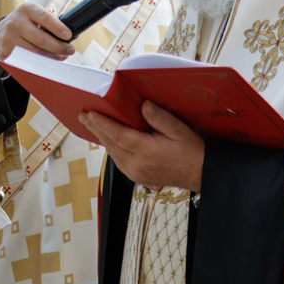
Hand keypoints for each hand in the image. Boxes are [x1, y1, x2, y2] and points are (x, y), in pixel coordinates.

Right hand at [0, 1, 73, 60]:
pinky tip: (47, 62)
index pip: (44, 18)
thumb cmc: (24, 23)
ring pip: (35, 53)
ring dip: (52, 57)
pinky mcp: (6, 52)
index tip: (68, 36)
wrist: (1, 31)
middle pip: (41, 39)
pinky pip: (27, 61)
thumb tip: (67, 37)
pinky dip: (40, 64)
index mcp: (26, 9)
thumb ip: (48, 23)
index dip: (58, 28)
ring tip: (61, 56)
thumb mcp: (33, 16)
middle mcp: (16, 22)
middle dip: (59, 47)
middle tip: (70, 50)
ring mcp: (9, 38)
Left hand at [82, 102, 203, 192]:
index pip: (118, 134)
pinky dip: (112, 149)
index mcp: (146, 152)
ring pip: (113, 153)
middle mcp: (137, 164)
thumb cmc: (192, 152)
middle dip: (96, 128)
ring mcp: (136, 173)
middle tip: (83, 116)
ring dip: (102, 138)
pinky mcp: (138, 177)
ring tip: (92, 125)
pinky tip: (109, 140)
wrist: (200, 174)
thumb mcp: (179, 130)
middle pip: (111, 143)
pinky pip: (119, 161)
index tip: (90, 113)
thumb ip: (160, 117)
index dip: (102, 123)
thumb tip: (143, 106)